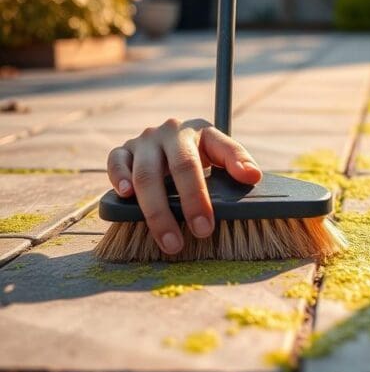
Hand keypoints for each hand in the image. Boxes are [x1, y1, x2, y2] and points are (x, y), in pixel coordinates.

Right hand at [106, 118, 261, 254]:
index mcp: (198, 131)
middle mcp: (168, 133)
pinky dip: (119, 178)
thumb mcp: (222, 151)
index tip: (206, 225)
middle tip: (197, 235)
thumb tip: (252, 176)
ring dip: (155, 211)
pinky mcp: (124, 151)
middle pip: (175, 169)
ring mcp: (144, 141)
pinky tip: (126, 196)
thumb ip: (238, 160)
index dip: (200, 195)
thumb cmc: (203, 151)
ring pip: (145, 175)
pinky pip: (115, 162)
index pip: (201, 160)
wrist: (174, 138)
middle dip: (186, 205)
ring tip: (168, 240)